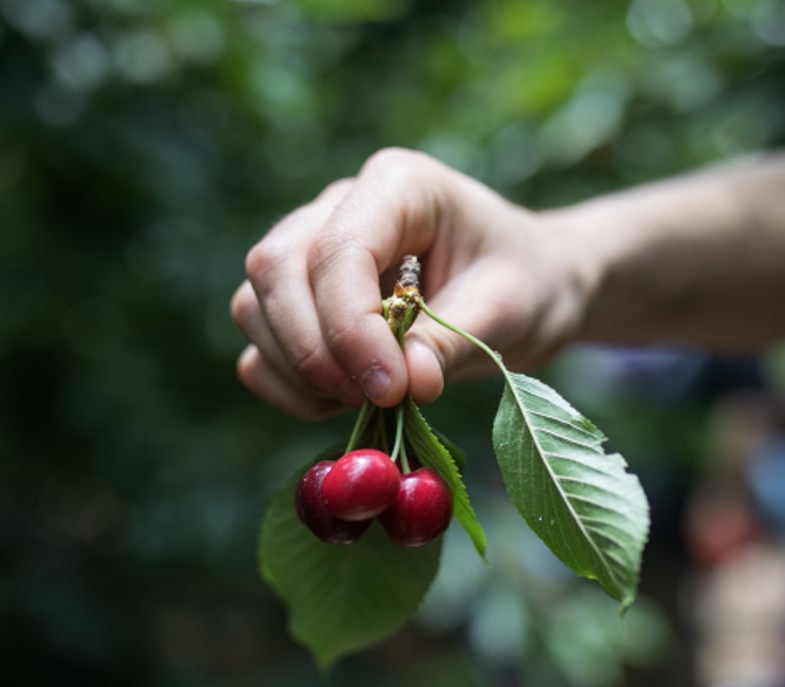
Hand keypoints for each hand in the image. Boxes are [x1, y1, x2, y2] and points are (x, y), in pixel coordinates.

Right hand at [231, 148, 594, 418]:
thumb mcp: (508, 309)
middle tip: (374, 398)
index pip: (337, 248)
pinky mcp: (299, 301)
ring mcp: (309, 250)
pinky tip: (341, 402)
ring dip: (297, 369)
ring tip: (367, 400)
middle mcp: (338, 205)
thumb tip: (406, 383)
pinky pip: (258, 345)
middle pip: (274, 268)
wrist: (530, 288)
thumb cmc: (526, 282)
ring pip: (255, 306)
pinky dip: (286, 384)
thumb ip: (452, 341)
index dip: (349, 325)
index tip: (390, 387)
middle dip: (312, 347)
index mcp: (397, 186)